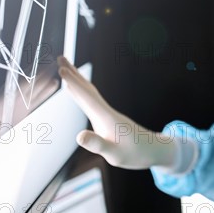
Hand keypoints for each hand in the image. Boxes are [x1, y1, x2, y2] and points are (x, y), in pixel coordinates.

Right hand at [57, 57, 176, 169]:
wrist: (153, 150)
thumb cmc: (135, 154)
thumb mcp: (114, 154)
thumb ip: (97, 144)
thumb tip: (79, 136)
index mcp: (106, 118)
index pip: (87, 97)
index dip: (74, 84)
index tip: (62, 70)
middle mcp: (105, 112)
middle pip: (87, 88)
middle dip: (73, 74)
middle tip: (60, 58)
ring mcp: (105, 114)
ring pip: (88, 92)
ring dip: (76, 80)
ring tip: (64, 68)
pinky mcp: (105, 118)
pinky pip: (90, 100)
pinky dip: (80, 92)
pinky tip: (74, 90)